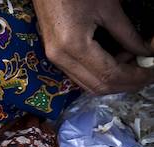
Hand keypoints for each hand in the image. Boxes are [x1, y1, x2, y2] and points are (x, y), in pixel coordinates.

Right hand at [32, 0, 153, 94]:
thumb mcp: (108, 9)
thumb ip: (127, 34)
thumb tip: (146, 52)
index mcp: (73, 45)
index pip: (109, 74)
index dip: (134, 77)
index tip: (151, 72)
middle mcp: (61, 58)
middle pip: (97, 86)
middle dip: (126, 84)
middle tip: (147, 74)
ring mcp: (55, 58)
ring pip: (88, 84)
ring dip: (113, 80)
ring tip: (135, 63)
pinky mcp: (54, 55)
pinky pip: (80, 75)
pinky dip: (100, 73)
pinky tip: (117, 59)